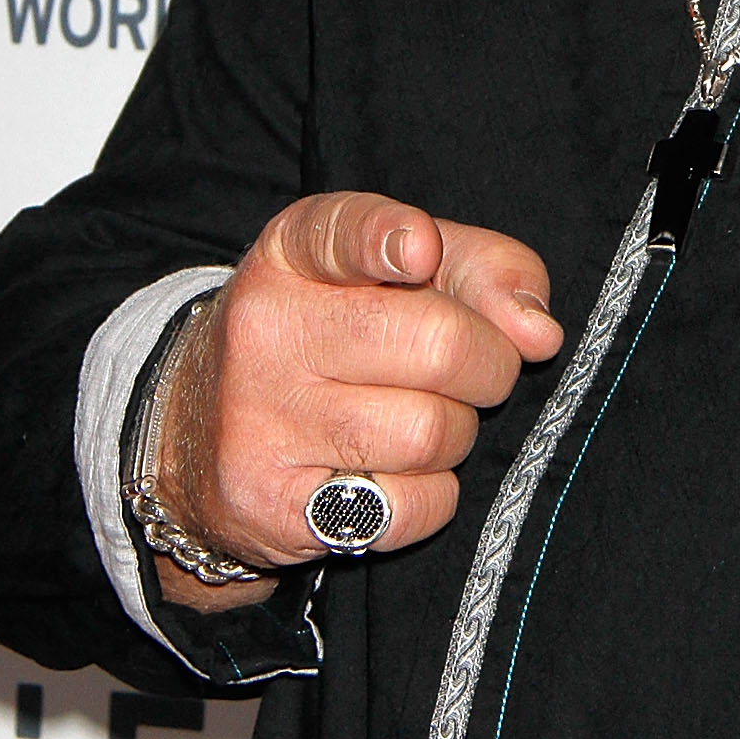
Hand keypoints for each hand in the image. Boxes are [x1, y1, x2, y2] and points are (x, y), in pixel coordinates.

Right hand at [150, 193, 561, 611]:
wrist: (199, 438)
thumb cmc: (334, 338)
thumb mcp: (398, 274)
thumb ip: (485, 269)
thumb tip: (539, 332)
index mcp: (292, 253)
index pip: (343, 231)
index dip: (391, 239)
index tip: (421, 253)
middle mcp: (265, 330)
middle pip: (440, 345)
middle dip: (488, 364)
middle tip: (470, 371)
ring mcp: (260, 422)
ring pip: (433, 433)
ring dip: (455, 433)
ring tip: (417, 419)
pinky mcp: (273, 507)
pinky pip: (413, 507)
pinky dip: (430, 496)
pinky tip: (391, 474)